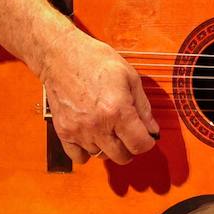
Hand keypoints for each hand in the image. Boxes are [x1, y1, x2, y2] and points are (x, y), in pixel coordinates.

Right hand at [38, 28, 160, 164]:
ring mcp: (78, 131)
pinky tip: (92, 136)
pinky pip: (78, 157)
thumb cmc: (96, 61)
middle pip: (121, 156)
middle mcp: (97, 125)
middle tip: (129, 133)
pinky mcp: (63, 132)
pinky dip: (87, 151)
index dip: (147, 142)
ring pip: (101, 156)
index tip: (146, 136)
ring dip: (109, 147)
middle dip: (130, 147)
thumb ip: (144, 107)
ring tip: (108, 128)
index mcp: (117, 110)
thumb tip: (152, 130)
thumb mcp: (130, 77)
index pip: (139, 144)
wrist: (61, 56)